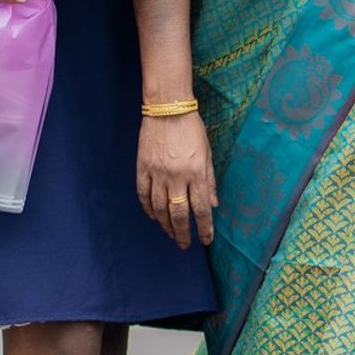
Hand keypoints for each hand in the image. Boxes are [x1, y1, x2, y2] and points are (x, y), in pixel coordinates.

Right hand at [137, 113, 216, 246]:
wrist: (167, 108)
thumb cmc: (192, 128)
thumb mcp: (207, 153)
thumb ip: (209, 180)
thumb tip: (212, 204)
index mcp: (196, 172)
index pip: (200, 208)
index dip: (204, 228)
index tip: (206, 240)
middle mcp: (176, 176)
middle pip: (179, 213)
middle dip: (183, 233)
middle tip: (185, 245)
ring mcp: (157, 173)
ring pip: (159, 208)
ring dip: (165, 225)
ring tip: (171, 234)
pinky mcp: (142, 168)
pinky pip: (143, 195)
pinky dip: (148, 209)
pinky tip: (154, 217)